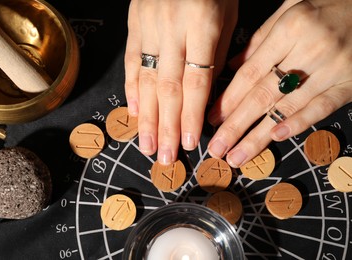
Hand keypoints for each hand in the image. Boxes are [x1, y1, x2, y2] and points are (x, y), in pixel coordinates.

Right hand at [124, 0, 238, 163]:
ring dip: (145, 117)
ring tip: (146, 144)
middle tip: (163, 157)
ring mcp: (148, 26)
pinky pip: (132, 62)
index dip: (191, 116)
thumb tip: (208, 95)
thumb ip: (219, 53)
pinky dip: (132, 90)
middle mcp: (172, 28)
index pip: (196, 82)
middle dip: (165, 126)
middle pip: (167, 88)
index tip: (188, 143)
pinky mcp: (133, 24)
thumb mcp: (229, 14)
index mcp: (203, 25)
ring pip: (146, 80)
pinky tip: (133, 112)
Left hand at [207, 0, 351, 167]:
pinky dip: (297, 124)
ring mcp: (331, 70)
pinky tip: (275, 138)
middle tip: (217, 148)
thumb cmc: (328, 7)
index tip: (212, 119)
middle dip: (236, 126)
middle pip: (263, 95)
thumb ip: (260, 39)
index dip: (229, 100)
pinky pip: (321, 108)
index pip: (251, 73)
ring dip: (258, 136)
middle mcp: (309, 51)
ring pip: (287, 108)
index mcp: (290, 29)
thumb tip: (232, 67)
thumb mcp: (290, 9)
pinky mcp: (348, 85)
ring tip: (237, 156)